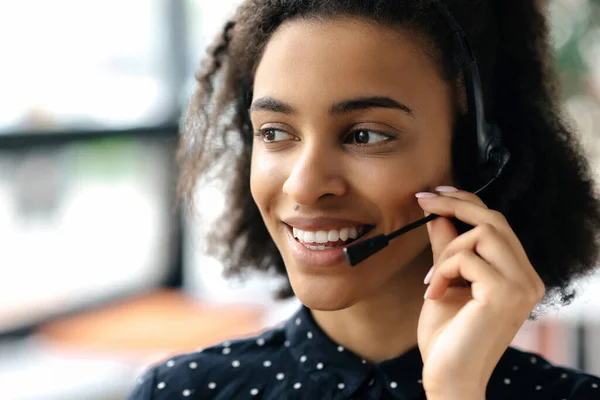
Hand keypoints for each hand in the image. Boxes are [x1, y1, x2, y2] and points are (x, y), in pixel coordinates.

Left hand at [415, 186, 544, 399]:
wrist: (449, 377)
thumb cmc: (447, 336)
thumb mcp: (445, 283)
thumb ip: (447, 250)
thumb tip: (439, 215)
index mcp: (517, 275)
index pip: (497, 224)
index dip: (467, 201)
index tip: (436, 192)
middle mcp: (528, 278)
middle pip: (494, 219)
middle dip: (454, 204)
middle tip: (422, 200)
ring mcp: (521, 286)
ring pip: (481, 233)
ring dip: (446, 252)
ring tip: (431, 281)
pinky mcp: (504, 294)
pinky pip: (467, 258)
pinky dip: (442, 270)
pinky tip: (433, 295)